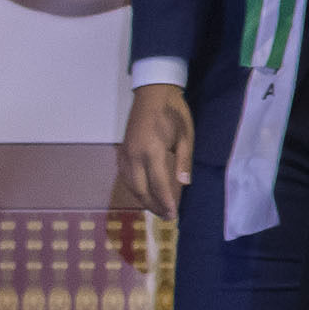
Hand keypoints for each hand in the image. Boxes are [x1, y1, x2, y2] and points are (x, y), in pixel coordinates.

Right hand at [117, 83, 192, 219]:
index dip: (166, 202)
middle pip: (140, 189)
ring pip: (130, 184)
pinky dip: (133, 188)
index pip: (158, 185)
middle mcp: (134, 155)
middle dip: (153, 205)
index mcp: (152, 151)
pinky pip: (125, 175)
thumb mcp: (186, 135)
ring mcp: (125, 153)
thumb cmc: (174, 113)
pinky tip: (143, 192)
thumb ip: (184, 160)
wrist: (153, 93)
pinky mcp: (121, 151)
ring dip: (142, 199)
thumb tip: (184, 184)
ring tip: (156, 208)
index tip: (173, 215)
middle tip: (166, 216)